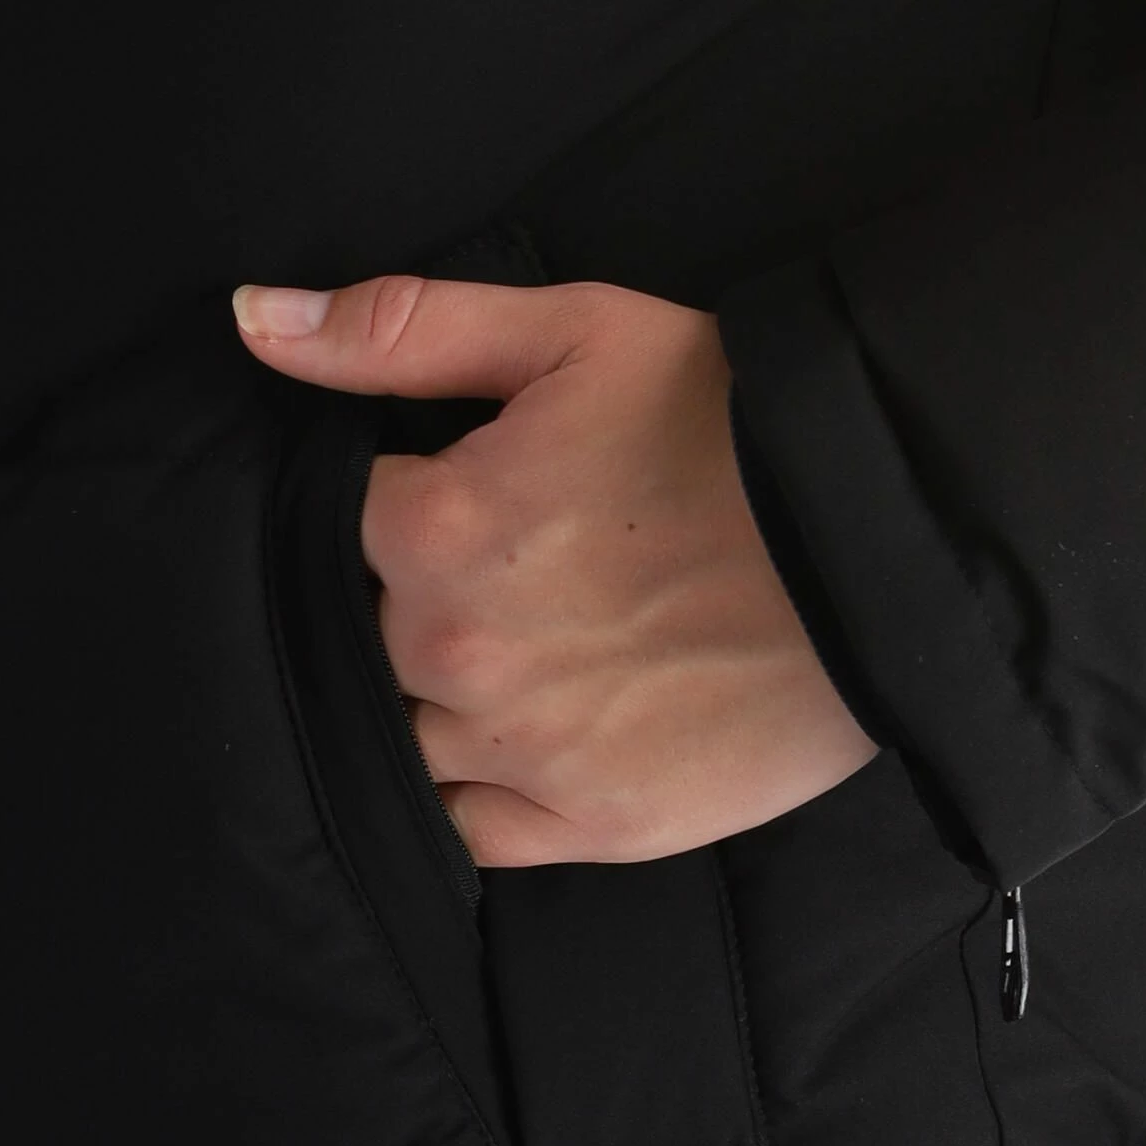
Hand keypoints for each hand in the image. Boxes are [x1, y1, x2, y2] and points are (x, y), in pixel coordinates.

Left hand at [233, 272, 878, 863]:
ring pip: (411, 731)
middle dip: (435, 591)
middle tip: (541, 562)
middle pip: (381, 628)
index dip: (425, 493)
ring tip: (547, 642)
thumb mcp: (576, 334)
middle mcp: (457, 655)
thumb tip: (254, 320)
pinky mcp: (591, 825)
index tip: (497, 486)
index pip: (360, 518)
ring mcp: (523, 753)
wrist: (891, 549)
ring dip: (452, 690)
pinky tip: (533, 732)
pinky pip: (471, 825)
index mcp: (438, 528)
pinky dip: (480, 784)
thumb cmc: (735, 428)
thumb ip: (404, 330)